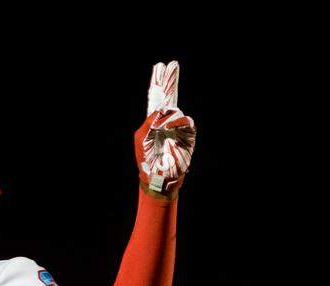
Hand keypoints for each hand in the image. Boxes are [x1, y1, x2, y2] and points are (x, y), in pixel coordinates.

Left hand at [135, 60, 195, 195]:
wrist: (158, 177)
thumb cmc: (147, 160)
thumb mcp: (141, 138)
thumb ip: (148, 122)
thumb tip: (160, 111)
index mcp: (153, 121)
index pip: (156, 98)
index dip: (158, 83)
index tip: (160, 67)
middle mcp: (166, 121)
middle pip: (169, 96)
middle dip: (169, 80)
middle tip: (171, 64)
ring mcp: (178, 127)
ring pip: (175, 110)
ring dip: (167, 116)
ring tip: (162, 128)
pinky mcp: (188, 134)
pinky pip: (185, 121)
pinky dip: (176, 122)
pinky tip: (169, 126)